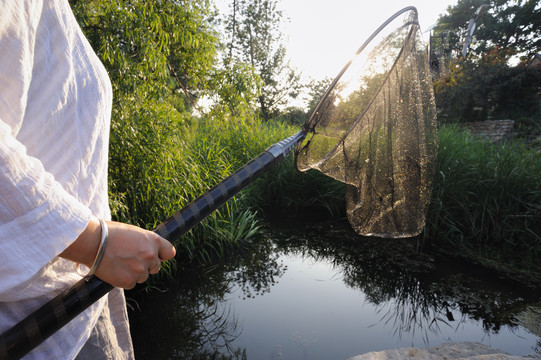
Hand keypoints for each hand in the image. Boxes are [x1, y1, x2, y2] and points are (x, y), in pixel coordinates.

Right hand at [60, 218, 175, 288]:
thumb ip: (146, 242)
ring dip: (134, 273)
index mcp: (153, 241)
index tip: (158, 256)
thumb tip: (153, 251)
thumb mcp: (134, 232)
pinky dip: (124, 279)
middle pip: (156, 267)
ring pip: (143, 276)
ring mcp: (140, 270)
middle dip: (146, 265)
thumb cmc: (110, 233)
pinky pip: (131, 283)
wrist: (92, 243)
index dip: (162, 254)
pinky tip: (115, 270)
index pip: (169, 252)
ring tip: (119, 263)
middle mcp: (150, 256)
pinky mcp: (129, 281)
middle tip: (130, 259)